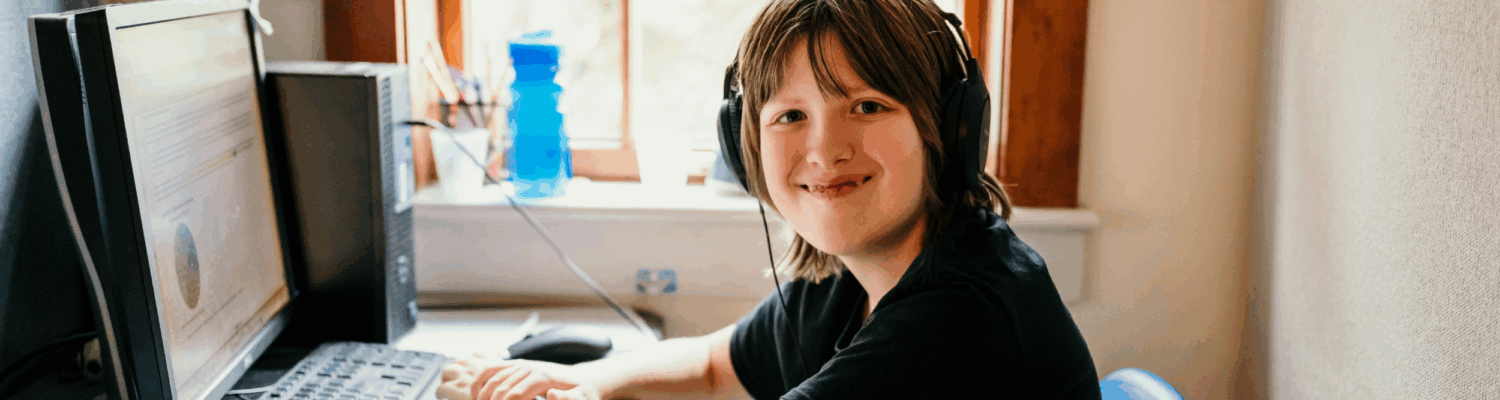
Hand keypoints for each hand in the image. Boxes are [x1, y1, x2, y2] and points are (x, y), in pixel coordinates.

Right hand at [471, 360, 602, 399]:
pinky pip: (490, 371)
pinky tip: (474, 396)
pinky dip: (479, 382)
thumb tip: (552, 395)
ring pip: (492, 379)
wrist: (580, 381)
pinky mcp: (515, 366)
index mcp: (542, 376)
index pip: (515, 394)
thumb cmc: (580, 394)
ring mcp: (520, 364)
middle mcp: (529, 367)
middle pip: (501, 388)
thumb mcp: (581, 398)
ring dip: (482, 396)